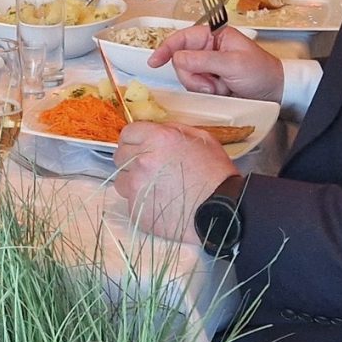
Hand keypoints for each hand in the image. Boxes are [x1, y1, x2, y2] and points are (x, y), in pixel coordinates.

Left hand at [114, 121, 238, 240]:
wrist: (221, 212)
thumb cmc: (216, 176)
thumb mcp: (202, 139)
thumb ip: (174, 130)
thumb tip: (157, 129)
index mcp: (157, 139)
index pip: (127, 133)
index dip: (135, 140)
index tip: (141, 147)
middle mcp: (142, 161)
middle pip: (120, 156)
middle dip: (133, 160)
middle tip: (151, 169)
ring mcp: (137, 187)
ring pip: (121, 180)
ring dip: (134, 182)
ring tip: (157, 188)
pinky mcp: (136, 210)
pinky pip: (130, 202)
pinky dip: (141, 202)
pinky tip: (161, 203)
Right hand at [145, 21, 283, 102]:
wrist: (276, 93)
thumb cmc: (260, 72)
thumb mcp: (233, 64)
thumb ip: (204, 60)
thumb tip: (177, 57)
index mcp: (214, 35)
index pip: (182, 38)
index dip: (166, 48)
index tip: (154, 62)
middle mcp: (207, 48)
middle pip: (180, 60)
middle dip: (193, 75)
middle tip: (212, 84)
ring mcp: (207, 66)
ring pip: (186, 76)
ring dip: (201, 86)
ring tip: (220, 88)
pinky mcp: (209, 81)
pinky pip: (194, 87)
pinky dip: (205, 92)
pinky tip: (220, 92)